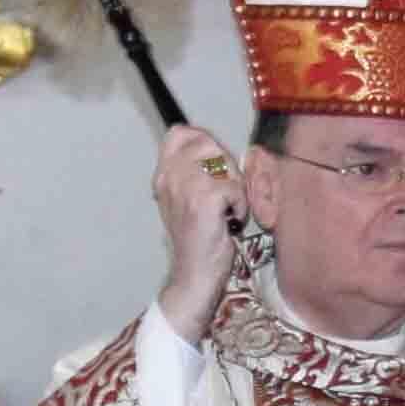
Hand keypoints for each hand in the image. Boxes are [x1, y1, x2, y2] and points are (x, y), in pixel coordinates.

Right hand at [151, 123, 241, 340]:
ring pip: (225, 163)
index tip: (216, 166)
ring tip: (226, 208)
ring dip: (235, 187)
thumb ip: (194, 172)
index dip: (205, 141)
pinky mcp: (204, 200)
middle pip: (208, 142)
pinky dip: (240, 205)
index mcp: (163, 174)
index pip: (180, 133)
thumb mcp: (187, 199)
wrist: (195, 272)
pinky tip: (230, 221)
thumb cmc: (199, 238)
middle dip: (227, 165)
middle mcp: (169, 176)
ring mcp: (185, 187)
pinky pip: (235, 187)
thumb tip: (214, 147)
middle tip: (225, 193)